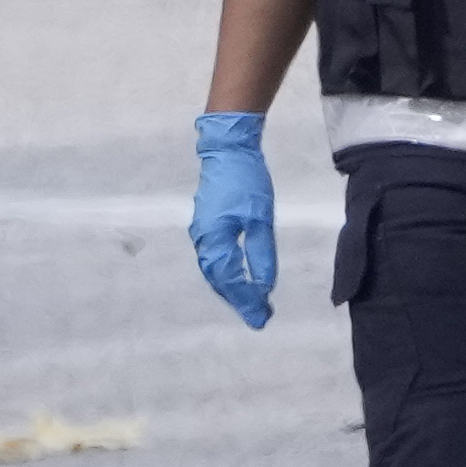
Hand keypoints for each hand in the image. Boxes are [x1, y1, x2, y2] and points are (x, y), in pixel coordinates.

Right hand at [189, 112, 277, 327]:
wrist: (228, 149)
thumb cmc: (246, 182)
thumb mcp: (260, 220)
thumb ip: (261, 256)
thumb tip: (263, 287)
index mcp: (215, 240)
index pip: (231, 280)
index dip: (246, 300)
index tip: (262, 317)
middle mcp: (203, 240)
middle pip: (219, 279)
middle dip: (238, 298)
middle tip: (258, 316)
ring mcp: (202, 231)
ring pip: (215, 269)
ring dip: (231, 287)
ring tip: (251, 301)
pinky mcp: (206, 224)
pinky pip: (215, 257)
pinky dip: (227, 272)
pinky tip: (238, 276)